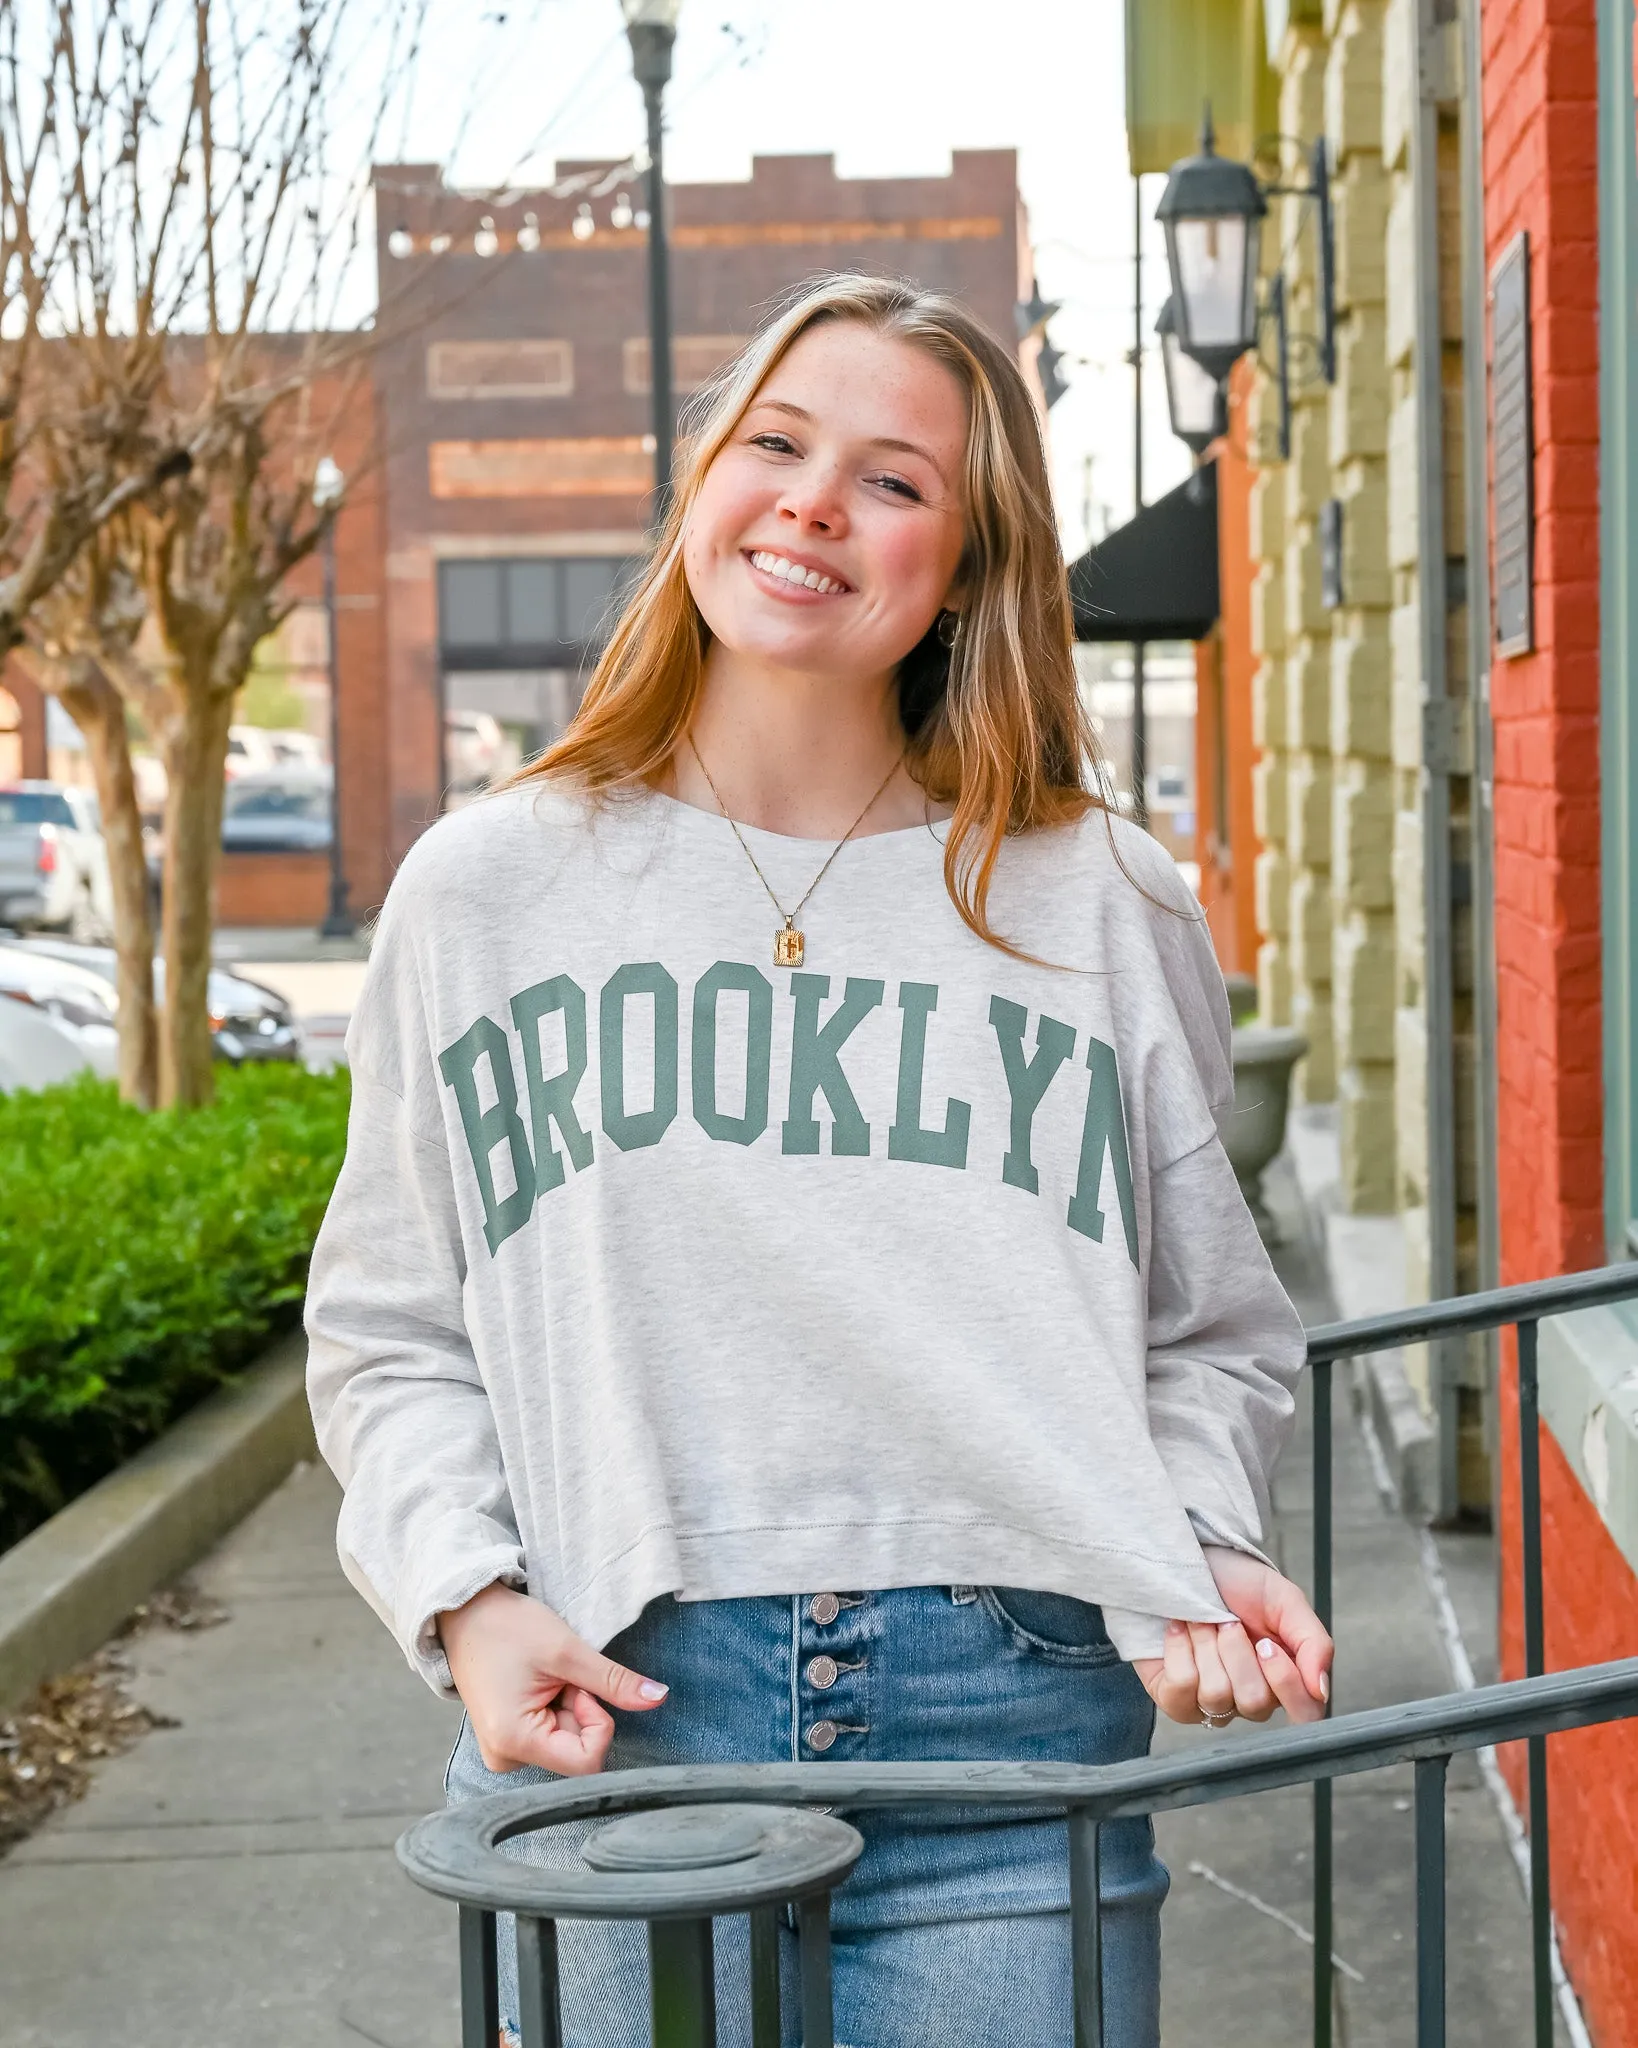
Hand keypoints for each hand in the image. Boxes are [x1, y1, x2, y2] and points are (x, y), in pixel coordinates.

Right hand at [437, 1582, 667, 1775]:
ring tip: (543, 1676)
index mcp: (513, 1742)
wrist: (465, 1612)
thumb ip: (614, 1682)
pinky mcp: (508, 1739)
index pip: (588, 1762)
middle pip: (577, 1751)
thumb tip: (659, 1698)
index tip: (579, 1686)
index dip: (597, 1722)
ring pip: (567, 1741)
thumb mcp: (567, 1651)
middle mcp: (505, 1757)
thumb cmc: (507, 1627)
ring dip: (568, 1707)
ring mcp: (504, 1750)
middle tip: (558, 1675)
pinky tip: (536, 1684)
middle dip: (580, 1709)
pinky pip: (550, 1734)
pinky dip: (555, 1707)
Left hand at [1131, 1547, 1332, 1728]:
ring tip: (1204, 1622)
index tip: (1266, 1644)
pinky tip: (1180, 1631)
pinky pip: (1178, 1693)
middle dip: (1236, 1650)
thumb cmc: (1241, 1585)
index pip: (1304, 1716)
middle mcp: (1249, 1700)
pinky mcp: (1174, 1699)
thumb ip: (1314, 1643)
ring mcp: (1211, 1705)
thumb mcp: (1286, 1601)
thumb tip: (1321, 1690)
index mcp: (1284, 1681)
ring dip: (1206, 1644)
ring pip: (1216, 1696)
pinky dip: (1179, 1650)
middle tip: (1228, 1622)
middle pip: (1254, 1702)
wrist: (1194, 1562)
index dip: (1285, 1683)